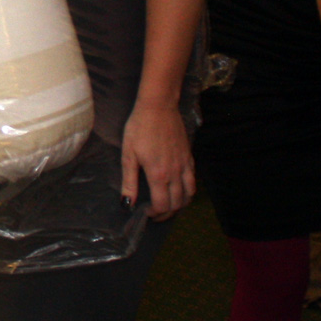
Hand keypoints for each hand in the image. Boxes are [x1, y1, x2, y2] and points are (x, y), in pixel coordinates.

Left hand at [120, 101, 194, 219]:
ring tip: (169, 204)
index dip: (155, 213)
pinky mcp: (189, 156)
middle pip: (178, 204)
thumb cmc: (139, 128)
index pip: (162, 205)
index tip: (145, 212)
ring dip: (180, 204)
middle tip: (156, 212)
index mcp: (158, 174)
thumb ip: (129, 181)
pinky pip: (193, 180)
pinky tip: (179, 187)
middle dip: (167, 213)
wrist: (158, 106)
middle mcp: (175, 173)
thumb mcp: (128, 154)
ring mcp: (185, 164)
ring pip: (189, 194)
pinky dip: (188, 190)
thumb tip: (127, 203)